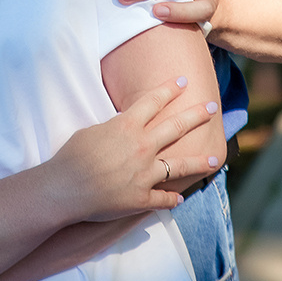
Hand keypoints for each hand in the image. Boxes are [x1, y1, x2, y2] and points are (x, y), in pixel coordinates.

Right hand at [45, 76, 222, 222]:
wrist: (64, 188)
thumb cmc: (71, 157)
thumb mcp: (91, 131)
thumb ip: (113, 126)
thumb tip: (124, 123)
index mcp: (127, 126)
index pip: (153, 101)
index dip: (170, 89)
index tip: (184, 81)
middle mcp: (142, 147)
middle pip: (176, 127)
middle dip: (196, 115)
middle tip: (212, 108)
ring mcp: (144, 174)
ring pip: (180, 166)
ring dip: (200, 161)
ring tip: (217, 159)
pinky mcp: (141, 198)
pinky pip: (162, 199)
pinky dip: (171, 199)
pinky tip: (179, 199)